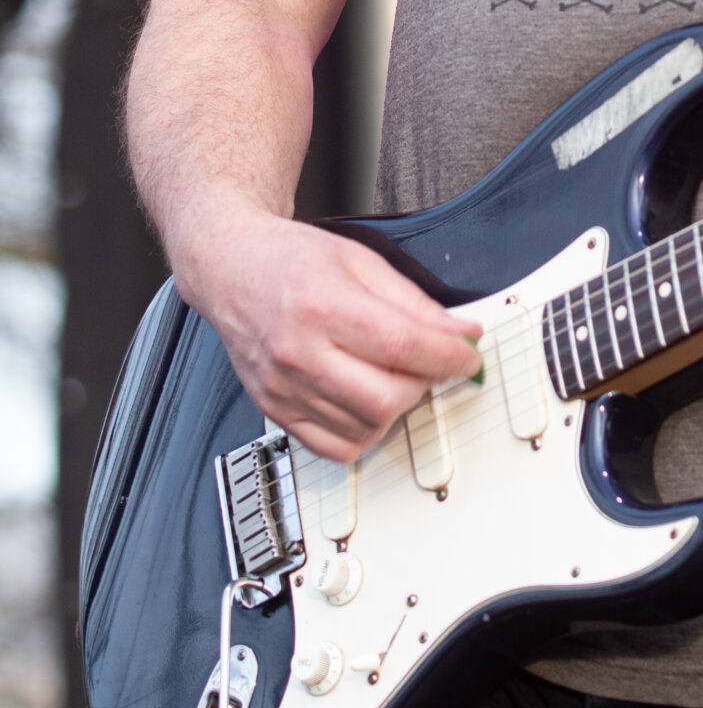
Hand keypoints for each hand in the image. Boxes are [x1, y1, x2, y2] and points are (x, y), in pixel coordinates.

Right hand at [175, 203, 482, 461]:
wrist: (229, 268)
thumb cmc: (290, 260)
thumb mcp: (362, 261)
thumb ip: (414, 302)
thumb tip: (460, 333)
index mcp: (323, 306)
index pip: (403, 345)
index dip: (449, 356)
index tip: (468, 355)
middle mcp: (298, 352)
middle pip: (386, 397)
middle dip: (425, 383)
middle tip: (428, 362)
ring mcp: (283, 388)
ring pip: (366, 427)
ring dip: (397, 406)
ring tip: (392, 374)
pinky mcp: (275, 410)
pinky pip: (335, 448)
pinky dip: (364, 431)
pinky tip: (366, 400)